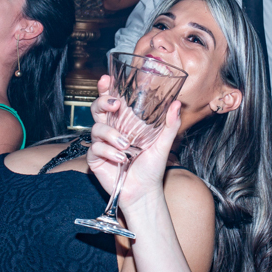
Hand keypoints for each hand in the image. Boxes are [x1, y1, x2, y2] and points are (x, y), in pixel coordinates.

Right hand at [87, 75, 180, 213]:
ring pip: (96, 128)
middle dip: (102, 102)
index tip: (107, 79)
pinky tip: (122, 159)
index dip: (106, 89)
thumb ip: (170, 125)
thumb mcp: (163, 144)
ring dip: (111, 135)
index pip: (112, 101)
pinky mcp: (95, 158)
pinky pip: (96, 148)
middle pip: (97, 109)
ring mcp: (102, 143)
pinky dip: (109, 152)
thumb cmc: (152, 168)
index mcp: (125, 123)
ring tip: (126, 146)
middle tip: (114, 105)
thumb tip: (176, 104)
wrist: (144, 192)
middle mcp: (111, 130)